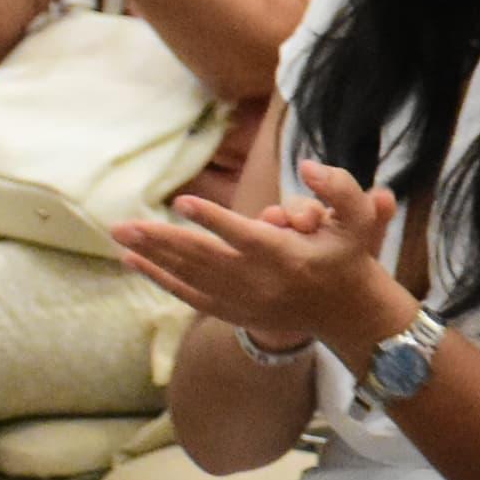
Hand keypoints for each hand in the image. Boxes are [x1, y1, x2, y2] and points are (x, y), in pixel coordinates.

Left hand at [113, 162, 406, 350]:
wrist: (347, 313)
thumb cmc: (348, 258)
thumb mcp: (359, 220)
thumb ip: (341, 188)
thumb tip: (307, 165)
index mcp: (287, 256)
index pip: (245, 236)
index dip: (213, 219)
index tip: (183, 202)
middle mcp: (260, 281)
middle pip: (203, 258)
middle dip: (161, 240)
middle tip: (123, 225)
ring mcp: (243, 299)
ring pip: (190, 275)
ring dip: (153, 256)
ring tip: (120, 237)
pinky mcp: (233, 311)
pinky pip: (189, 294)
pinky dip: (161, 279)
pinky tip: (134, 263)